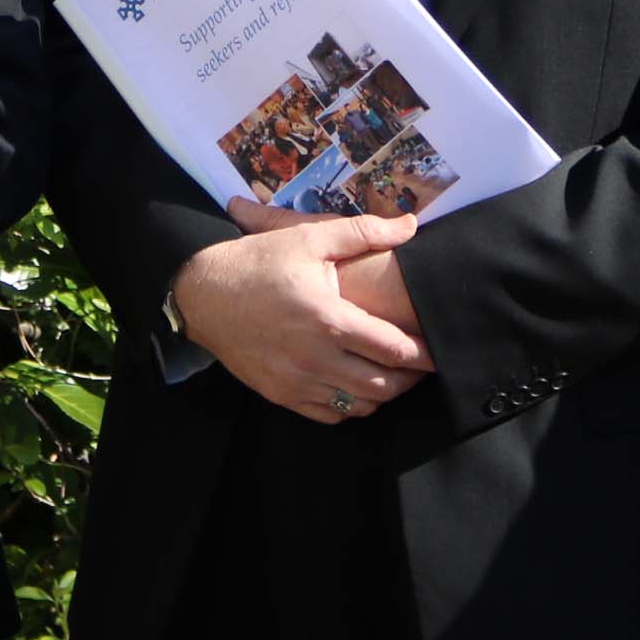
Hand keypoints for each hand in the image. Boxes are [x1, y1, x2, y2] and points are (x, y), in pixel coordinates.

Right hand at [173, 205, 433, 423]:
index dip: (424, 353)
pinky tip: (355, 386)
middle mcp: (315, 358)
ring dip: (382, 393)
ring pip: (358, 405)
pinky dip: (350, 406)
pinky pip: (329, 414)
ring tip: (391, 374)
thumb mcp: (309, 238)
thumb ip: (364, 232)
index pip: (394, 349)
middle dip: (410, 378)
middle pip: (383, 385)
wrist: (202, 294)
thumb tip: (411, 225)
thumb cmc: (258, 262)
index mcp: (329, 320)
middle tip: (420, 364)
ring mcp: (296, 381)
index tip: (437, 349)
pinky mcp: (281, 394)